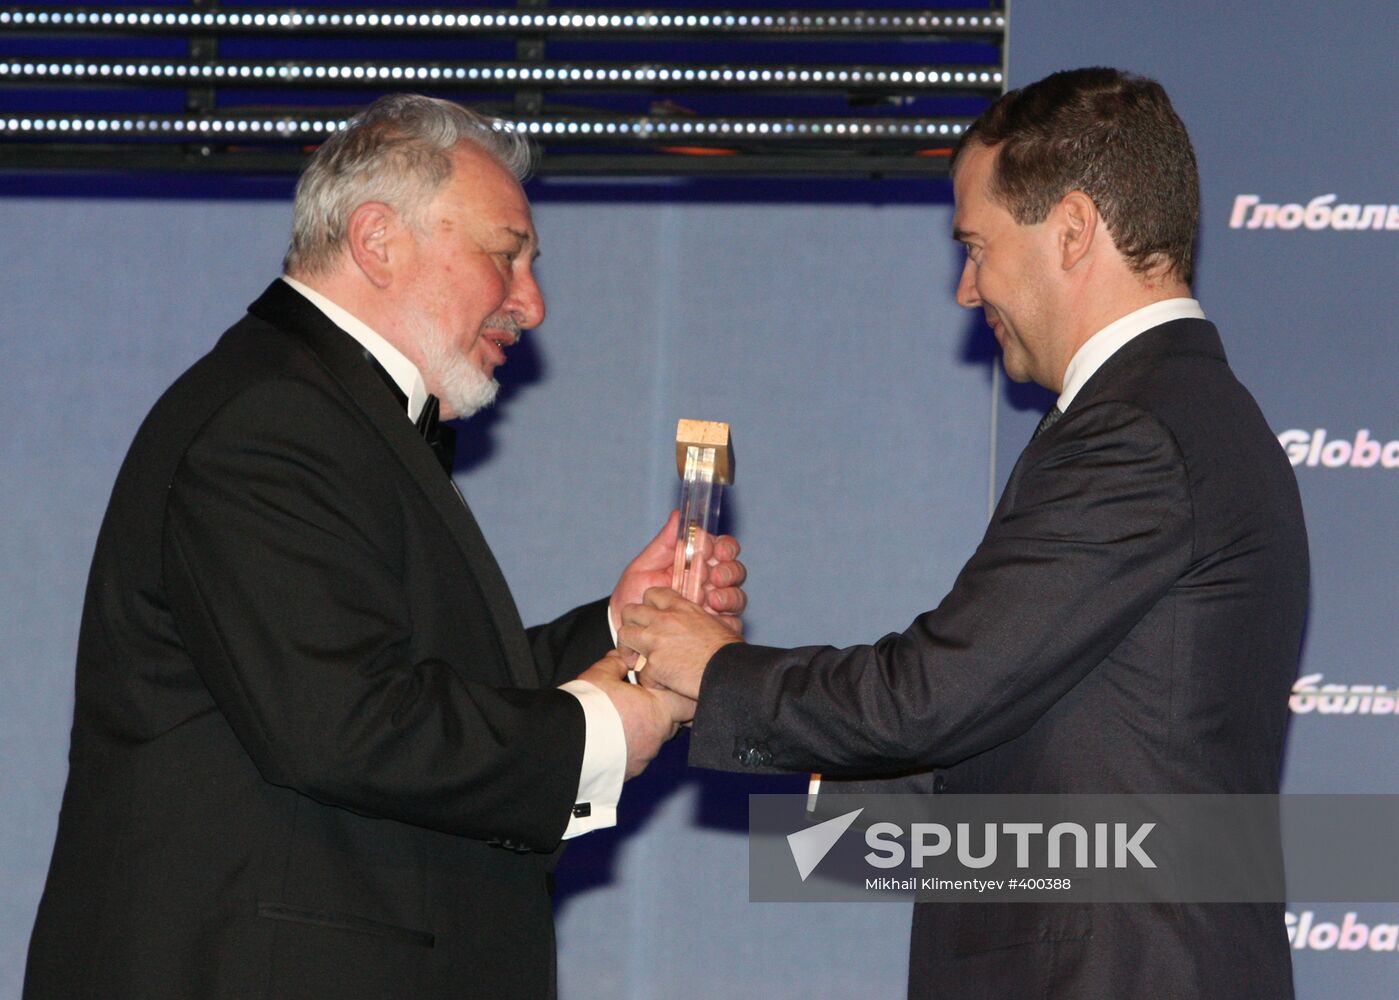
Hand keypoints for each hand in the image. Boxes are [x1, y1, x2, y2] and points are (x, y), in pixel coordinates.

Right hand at [577, 651, 694, 778]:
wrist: (566, 743)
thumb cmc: (588, 706)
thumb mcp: (601, 674)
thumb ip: (616, 663)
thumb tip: (621, 658)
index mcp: (658, 709)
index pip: (687, 703)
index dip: (680, 694)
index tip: (671, 687)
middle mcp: (657, 736)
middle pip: (673, 722)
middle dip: (662, 711)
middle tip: (644, 701)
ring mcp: (645, 756)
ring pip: (655, 739)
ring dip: (646, 729)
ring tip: (624, 721)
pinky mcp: (632, 771)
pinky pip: (639, 755)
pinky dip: (632, 746)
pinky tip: (615, 740)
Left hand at [609, 512, 747, 649]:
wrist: (624, 631)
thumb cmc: (632, 597)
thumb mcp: (644, 567)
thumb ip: (665, 542)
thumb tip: (679, 514)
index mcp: (696, 563)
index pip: (722, 548)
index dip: (723, 546)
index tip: (712, 550)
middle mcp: (709, 583)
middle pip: (735, 571)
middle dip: (729, 571)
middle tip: (714, 577)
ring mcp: (713, 607)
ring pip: (737, 596)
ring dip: (729, 595)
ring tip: (711, 601)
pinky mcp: (713, 630)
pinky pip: (731, 624)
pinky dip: (726, 622)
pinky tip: (712, 622)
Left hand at [618, 588, 743, 700]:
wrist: (728, 672)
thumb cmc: (729, 651)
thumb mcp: (715, 624)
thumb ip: (697, 619)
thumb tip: (696, 623)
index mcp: (681, 608)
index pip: (652, 594)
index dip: (648, 605)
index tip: (652, 617)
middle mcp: (665, 620)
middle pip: (630, 611)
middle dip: (631, 624)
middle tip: (637, 639)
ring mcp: (656, 642)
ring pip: (624, 635)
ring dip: (629, 649)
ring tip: (637, 661)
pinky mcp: (653, 666)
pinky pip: (640, 671)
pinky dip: (649, 679)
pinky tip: (660, 683)